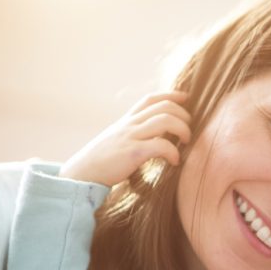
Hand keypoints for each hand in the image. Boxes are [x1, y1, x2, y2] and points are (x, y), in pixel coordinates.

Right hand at [60, 91, 191, 185]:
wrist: (82, 173)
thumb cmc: (102, 160)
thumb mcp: (117, 139)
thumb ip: (133, 134)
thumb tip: (154, 137)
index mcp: (126, 120)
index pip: (151, 99)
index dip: (171, 95)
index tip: (186, 99)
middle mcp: (130, 124)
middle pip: (164, 106)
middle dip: (183, 115)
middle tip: (188, 130)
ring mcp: (131, 137)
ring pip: (165, 121)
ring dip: (182, 129)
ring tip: (186, 142)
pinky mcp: (132, 153)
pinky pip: (160, 145)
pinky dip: (173, 152)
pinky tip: (175, 161)